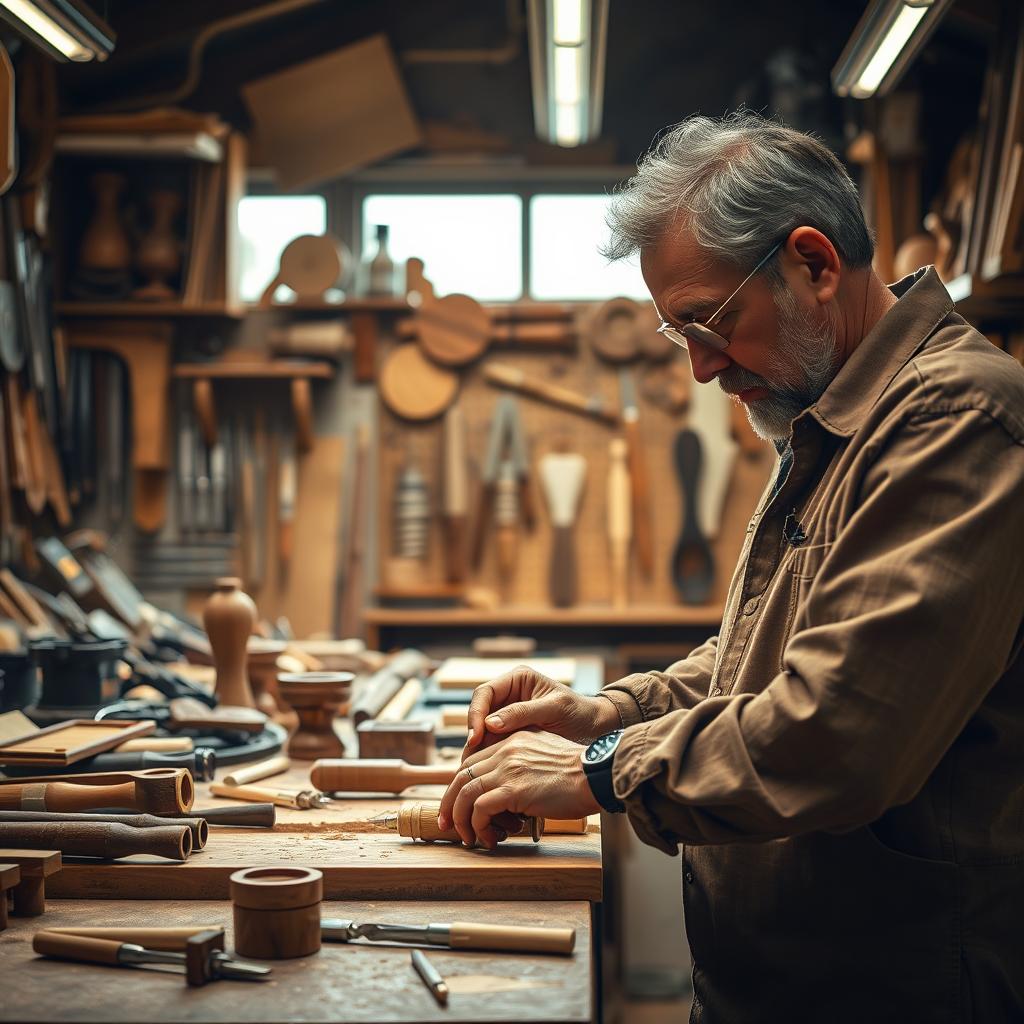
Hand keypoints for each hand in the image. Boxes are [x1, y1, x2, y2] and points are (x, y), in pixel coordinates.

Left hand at [438, 730, 601, 849]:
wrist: (596, 774)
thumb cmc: (578, 772)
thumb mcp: (544, 756)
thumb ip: (523, 764)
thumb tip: (508, 793)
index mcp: (512, 740)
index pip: (472, 760)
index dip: (460, 785)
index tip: (457, 804)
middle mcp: (505, 751)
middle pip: (461, 776)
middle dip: (449, 803)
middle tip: (447, 824)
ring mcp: (507, 769)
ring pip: (465, 794)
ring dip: (461, 819)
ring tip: (468, 837)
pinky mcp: (513, 790)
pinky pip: (481, 810)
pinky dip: (479, 827)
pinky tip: (489, 838)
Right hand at [463, 666, 621, 755]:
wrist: (596, 729)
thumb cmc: (580, 712)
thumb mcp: (554, 708)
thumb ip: (523, 713)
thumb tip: (490, 723)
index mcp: (517, 679)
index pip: (485, 693)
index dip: (476, 713)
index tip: (476, 736)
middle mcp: (509, 694)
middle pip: (479, 711)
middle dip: (473, 733)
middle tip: (471, 756)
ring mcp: (508, 714)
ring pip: (482, 729)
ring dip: (477, 747)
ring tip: (474, 767)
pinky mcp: (511, 733)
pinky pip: (493, 742)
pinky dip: (488, 755)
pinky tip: (486, 770)